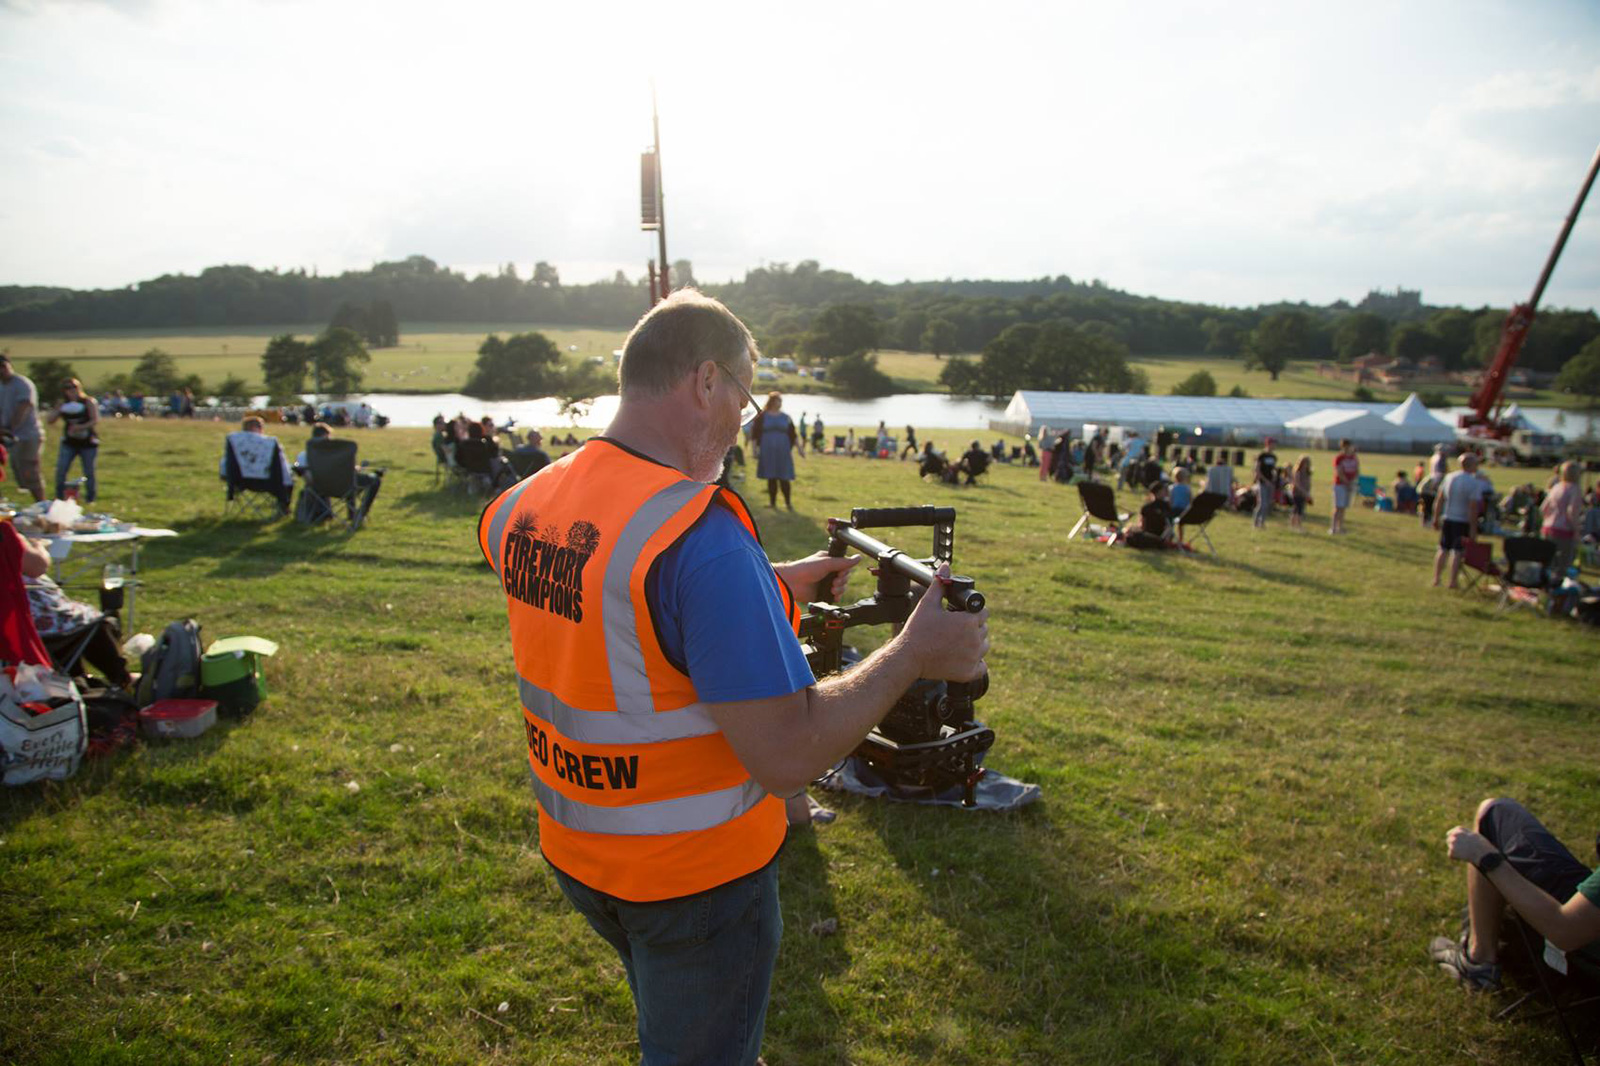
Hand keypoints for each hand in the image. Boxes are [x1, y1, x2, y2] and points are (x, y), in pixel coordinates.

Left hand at [775, 551, 858, 602]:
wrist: (793, 582)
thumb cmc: (806, 568)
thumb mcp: (827, 562)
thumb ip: (843, 562)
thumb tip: (858, 557)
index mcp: (829, 562)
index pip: (845, 566)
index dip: (845, 571)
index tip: (839, 573)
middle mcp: (829, 572)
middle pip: (845, 578)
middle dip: (842, 581)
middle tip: (834, 581)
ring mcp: (826, 583)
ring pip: (842, 587)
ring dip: (839, 589)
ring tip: (831, 588)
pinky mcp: (824, 594)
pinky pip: (836, 596)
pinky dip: (836, 596)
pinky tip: (832, 594)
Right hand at [898, 563, 988, 681]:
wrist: (908, 657)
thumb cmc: (918, 630)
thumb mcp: (928, 603)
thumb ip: (940, 584)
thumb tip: (946, 567)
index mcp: (969, 621)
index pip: (983, 613)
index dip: (973, 612)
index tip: (961, 616)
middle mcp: (975, 639)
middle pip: (984, 629)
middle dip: (973, 627)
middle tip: (955, 629)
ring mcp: (973, 657)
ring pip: (984, 646)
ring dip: (975, 643)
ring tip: (956, 642)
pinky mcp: (968, 672)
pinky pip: (982, 667)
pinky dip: (976, 663)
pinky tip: (963, 657)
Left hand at [1446, 826, 1492, 865]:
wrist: (1483, 854)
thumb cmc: (1482, 845)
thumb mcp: (1474, 835)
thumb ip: (1465, 834)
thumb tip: (1459, 835)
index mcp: (1459, 829)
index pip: (1451, 833)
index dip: (1455, 838)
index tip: (1458, 842)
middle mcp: (1454, 835)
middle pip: (1449, 840)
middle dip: (1454, 844)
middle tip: (1464, 850)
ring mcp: (1452, 843)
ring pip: (1450, 847)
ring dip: (1456, 851)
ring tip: (1466, 853)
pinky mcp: (1452, 852)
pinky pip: (1451, 855)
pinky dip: (1456, 857)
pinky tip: (1464, 857)